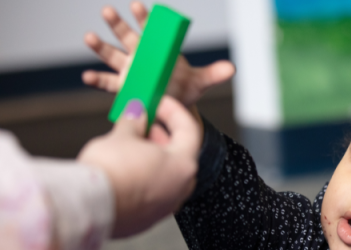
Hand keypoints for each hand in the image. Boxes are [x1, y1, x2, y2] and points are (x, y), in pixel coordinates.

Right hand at [77, 97, 200, 237]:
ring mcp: (166, 206)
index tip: (159, 102)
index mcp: (183, 165)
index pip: (189, 130)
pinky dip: (144, 177)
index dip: (173, 111)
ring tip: (129, 144)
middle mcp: (181, 188)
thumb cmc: (109, 172)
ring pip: (166, 175)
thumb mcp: (122, 136)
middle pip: (179, 154)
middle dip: (161, 135)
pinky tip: (125, 169)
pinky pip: (152, 192)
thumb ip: (134, 122)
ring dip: (152, 157)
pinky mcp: (148, 219)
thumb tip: (136, 114)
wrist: (89, 207)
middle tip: (143, 122)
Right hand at [82, 2, 234, 107]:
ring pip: (112, 55)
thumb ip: (214, 73)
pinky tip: (87, 77)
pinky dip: (97, 80)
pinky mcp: (123, 86)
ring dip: (101, 46)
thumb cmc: (185, 89)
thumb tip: (232, 68)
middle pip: (127, 37)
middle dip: (118, 24)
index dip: (144, 18)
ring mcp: (129, 70)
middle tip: (108, 11)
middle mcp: (140, 56)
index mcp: (158, 50)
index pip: (150, 30)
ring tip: (89, 37)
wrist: (175, 108)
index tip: (137, 5)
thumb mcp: (200, 81)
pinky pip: (108, 82)